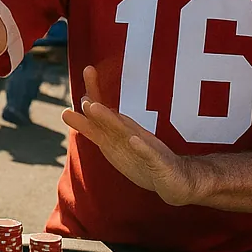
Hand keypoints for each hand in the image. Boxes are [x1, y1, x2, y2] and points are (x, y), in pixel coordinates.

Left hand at [61, 65, 197, 205]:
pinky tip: (133, 140)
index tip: (85, 72)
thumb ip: (93, 128)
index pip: (103, 115)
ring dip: (110, 120)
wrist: (179, 179)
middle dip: (96, 107)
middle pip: (111, 119)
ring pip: (126, 133)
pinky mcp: (160, 163)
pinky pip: (150, 155)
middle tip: (81, 96)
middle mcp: (132, 136)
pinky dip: (141, 147)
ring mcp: (146, 149)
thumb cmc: (144, 158)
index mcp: (120, 132)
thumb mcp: (113, 145)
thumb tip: (72, 110)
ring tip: (94, 109)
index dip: (91, 99)